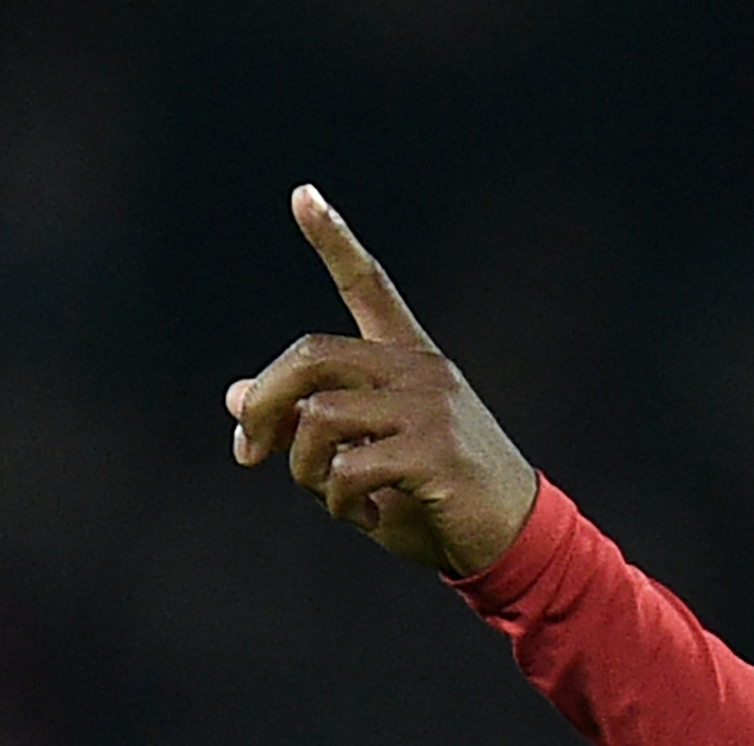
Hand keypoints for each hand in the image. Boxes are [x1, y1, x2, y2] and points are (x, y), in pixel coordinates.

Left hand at [225, 186, 538, 575]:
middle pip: (310, 357)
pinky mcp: (437, 452)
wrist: (516, 543)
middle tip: (248, 452)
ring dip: (301, 468)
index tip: (303, 194)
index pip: (369, 286)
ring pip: (320, 417)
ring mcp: (432, 408)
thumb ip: (309, 427)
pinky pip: (348, 467)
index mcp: (410, 362)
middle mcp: (422, 371)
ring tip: (330, 498)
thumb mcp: (364, 462)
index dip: (334, 240)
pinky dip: (337, 500)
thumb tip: (237, 397)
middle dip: (264, 404)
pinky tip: (360, 514)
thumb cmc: (438, 503)